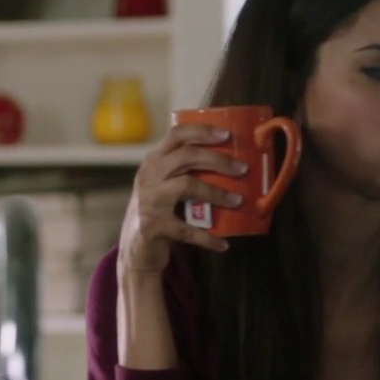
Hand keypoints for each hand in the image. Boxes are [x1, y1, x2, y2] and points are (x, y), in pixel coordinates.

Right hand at [117, 124, 247, 273]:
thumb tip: (237, 163)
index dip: (202, 132)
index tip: (228, 135)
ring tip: (238, 201)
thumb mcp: (168, 184)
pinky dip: (207, 238)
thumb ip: (189, 171)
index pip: (177, 135)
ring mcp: (149, 200)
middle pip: (186, 156)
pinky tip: (223, 244)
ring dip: (217, 193)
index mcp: (155, 161)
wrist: (136, 246)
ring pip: (187, 186)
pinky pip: (186, 230)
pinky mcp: (152, 226)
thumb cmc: (162, 209)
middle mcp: (148, 175)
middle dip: (218, 160)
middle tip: (243, 169)